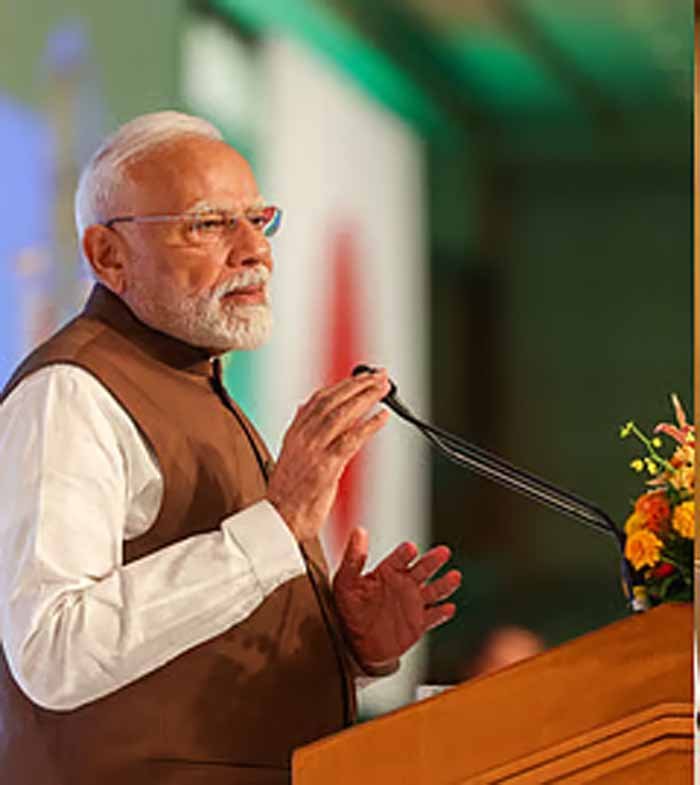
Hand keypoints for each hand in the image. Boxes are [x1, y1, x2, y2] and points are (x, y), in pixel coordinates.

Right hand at [267, 372, 389, 542]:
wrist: (278, 520)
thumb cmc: (288, 495)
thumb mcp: (290, 455)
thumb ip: (300, 431)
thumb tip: (303, 409)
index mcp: (295, 434)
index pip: (319, 399)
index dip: (342, 384)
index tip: (361, 375)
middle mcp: (303, 437)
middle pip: (333, 401)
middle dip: (359, 384)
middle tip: (380, 376)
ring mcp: (314, 451)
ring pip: (342, 414)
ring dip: (366, 398)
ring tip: (383, 388)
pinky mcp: (326, 467)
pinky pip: (350, 440)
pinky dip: (368, 425)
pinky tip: (382, 417)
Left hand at [333, 527, 461, 667]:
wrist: (357, 643)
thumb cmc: (350, 608)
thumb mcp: (345, 583)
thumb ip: (353, 559)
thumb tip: (359, 531)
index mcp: (388, 571)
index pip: (399, 558)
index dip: (405, 553)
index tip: (411, 548)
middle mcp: (404, 583)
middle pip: (422, 569)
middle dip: (432, 561)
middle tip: (443, 551)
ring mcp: (413, 603)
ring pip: (433, 591)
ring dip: (444, 584)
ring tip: (455, 576)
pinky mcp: (419, 624)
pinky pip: (432, 617)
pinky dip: (441, 613)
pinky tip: (449, 608)